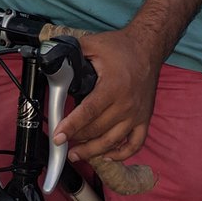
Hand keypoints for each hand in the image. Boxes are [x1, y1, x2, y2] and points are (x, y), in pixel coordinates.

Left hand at [53, 29, 159, 162]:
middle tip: (62, 142)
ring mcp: (137, 114)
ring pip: (113, 141)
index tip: (58, 136)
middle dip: (77, 139)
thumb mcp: (93, 44)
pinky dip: (121, 154)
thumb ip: (72, 53)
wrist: (148, 48)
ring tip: (77, 154)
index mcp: (113, 86)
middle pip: (97, 130)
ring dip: (93, 151)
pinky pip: (135, 144)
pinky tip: (107, 155)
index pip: (88, 112)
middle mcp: (126, 104)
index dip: (71, 126)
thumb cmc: (122, 47)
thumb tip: (53, 60)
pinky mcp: (145, 118)